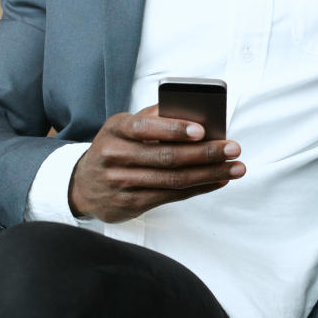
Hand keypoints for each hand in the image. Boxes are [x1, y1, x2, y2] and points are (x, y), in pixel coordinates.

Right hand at [69, 106, 244, 223]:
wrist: (82, 185)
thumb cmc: (114, 148)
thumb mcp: (123, 127)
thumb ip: (153, 118)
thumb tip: (194, 114)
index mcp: (116, 129)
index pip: (146, 127)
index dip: (175, 129)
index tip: (203, 130)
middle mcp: (116, 155)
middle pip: (167, 157)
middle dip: (206, 153)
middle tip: (233, 148)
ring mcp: (122, 182)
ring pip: (174, 179)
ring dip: (209, 174)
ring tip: (235, 167)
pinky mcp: (131, 203)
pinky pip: (172, 196)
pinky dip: (199, 188)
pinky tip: (218, 181)